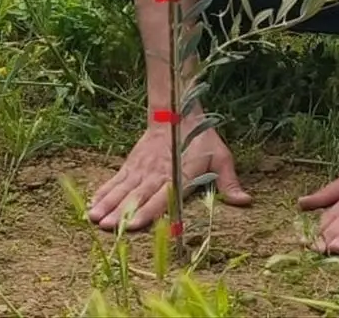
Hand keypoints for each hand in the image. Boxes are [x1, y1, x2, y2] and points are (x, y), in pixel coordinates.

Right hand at [87, 118, 251, 230]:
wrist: (176, 111)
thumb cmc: (201, 138)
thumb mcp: (220, 157)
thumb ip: (229, 181)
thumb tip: (245, 201)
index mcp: (178, 175)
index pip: (162, 196)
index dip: (148, 210)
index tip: (134, 224)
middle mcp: (156, 173)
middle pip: (137, 195)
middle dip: (121, 212)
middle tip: (105, 227)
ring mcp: (141, 168)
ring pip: (123, 188)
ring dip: (108, 204)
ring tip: (94, 218)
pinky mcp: (132, 163)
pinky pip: (116, 179)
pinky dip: (104, 190)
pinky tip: (93, 203)